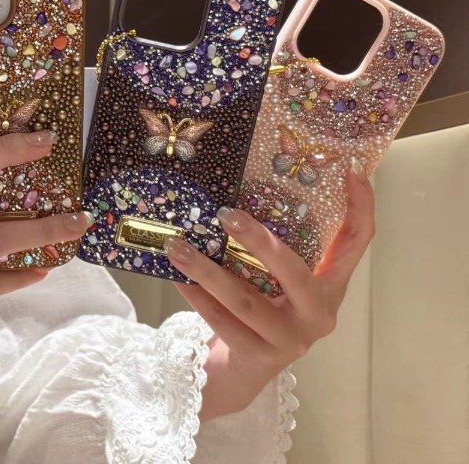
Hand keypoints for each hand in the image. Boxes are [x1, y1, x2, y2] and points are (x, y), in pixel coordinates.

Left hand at [166, 159, 373, 420]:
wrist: (246, 368)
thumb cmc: (265, 309)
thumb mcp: (278, 279)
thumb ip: (274, 247)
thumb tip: (243, 193)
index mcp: (331, 286)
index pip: (357, 242)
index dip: (361, 207)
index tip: (352, 170)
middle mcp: (319, 314)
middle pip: (294, 271)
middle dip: (258, 241)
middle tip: (225, 214)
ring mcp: (291, 340)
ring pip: (244, 300)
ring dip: (205, 270)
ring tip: (176, 247)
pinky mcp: (260, 357)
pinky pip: (223, 321)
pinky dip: (197, 297)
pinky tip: (178, 278)